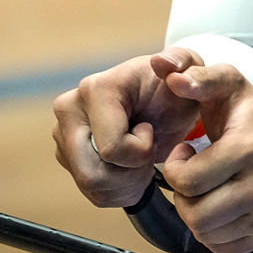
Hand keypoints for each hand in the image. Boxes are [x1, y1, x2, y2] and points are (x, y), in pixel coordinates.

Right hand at [52, 47, 209, 207]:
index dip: (141, 151)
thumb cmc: (174, 88)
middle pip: (93, 173)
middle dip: (130, 174)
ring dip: (126, 184)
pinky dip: (117, 190)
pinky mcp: (65, 154)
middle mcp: (70, 109)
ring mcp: (63, 133)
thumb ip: (182, 61)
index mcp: (95, 89)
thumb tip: (163, 64)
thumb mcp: (189, 71)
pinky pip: (90, 191)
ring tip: (141, 161)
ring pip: (91, 185)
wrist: (163, 103)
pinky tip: (131, 170)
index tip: (150, 129)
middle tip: (148, 155)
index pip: (112, 149)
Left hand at [157, 63, 252, 252]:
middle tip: (192, 177)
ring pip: (205, 233)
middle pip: (194, 214)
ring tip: (207, 190)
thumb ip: (200, 77)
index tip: (186, 154)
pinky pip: (222, 246)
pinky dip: (214, 230)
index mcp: (250, 150)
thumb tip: (170, 75)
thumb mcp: (233, 88)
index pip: (188, 181)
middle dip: (183, 196)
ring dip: (196, 213)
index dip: (176, 168)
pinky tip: (222, 205)